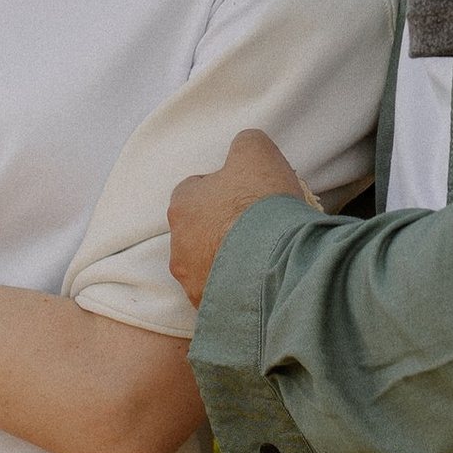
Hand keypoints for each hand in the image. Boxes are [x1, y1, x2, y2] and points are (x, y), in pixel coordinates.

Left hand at [168, 128, 307, 306]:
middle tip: (255, 226)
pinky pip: (223, 295)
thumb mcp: (256, 150)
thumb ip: (244, 144)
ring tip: (262, 256)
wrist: (274, 261)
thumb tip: (243, 148)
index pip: (195, 189)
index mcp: (182, 206)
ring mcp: (192, 282)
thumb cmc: (260, 203)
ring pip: (209, 265)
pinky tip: (262, 280)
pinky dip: (238, 287)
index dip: (222, 188)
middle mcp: (178, 246)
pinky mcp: (210, 309)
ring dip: (229, 260)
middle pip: (200, 230)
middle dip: (222, 227)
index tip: (247, 194)